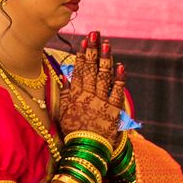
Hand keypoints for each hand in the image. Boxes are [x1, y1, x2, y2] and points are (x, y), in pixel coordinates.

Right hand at [58, 30, 125, 148]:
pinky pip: (117, 91)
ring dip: (105, 59)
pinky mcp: (113, 109)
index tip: (85, 41)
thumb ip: (63, 95)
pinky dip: (119, 79)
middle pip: (91, 68)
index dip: (82, 54)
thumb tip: (65, 78)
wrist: (85, 150)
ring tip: (107, 44)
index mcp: (75, 95)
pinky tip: (121, 66)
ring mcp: (101, 101)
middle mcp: (88, 95)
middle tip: (96, 33)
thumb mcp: (61, 113)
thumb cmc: (72, 133)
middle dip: (93, 49)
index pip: (79, 70)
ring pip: (103, 76)